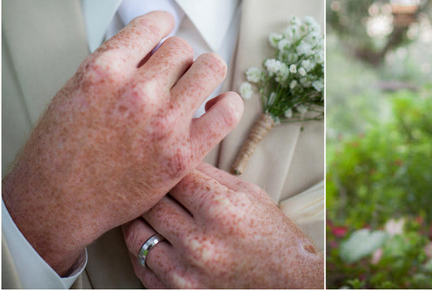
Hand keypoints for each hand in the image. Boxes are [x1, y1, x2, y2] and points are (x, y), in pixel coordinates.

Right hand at [2, 12, 242, 275]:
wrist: (57, 204)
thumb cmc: (61, 148)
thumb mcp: (77, 87)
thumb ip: (117, 62)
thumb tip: (156, 43)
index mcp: (105, 69)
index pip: (155, 23)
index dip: (162, 26)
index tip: (165, 33)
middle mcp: (137, 92)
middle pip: (182, 48)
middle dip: (176, 60)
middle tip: (169, 77)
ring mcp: (163, 123)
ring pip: (211, 67)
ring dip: (203, 75)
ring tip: (193, 88)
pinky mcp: (183, 153)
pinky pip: (228, 111)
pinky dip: (228, 103)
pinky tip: (214, 107)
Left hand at [122, 162, 323, 288]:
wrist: (289, 284)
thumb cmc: (274, 237)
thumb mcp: (251, 195)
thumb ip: (212, 176)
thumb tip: (183, 158)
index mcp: (220, 208)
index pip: (173, 176)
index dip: (168, 168)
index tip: (167, 166)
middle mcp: (199, 241)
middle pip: (151, 204)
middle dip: (150, 192)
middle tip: (150, 187)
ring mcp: (186, 273)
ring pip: (137, 236)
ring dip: (139, 221)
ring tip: (145, 213)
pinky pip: (142, 268)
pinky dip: (141, 252)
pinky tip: (152, 240)